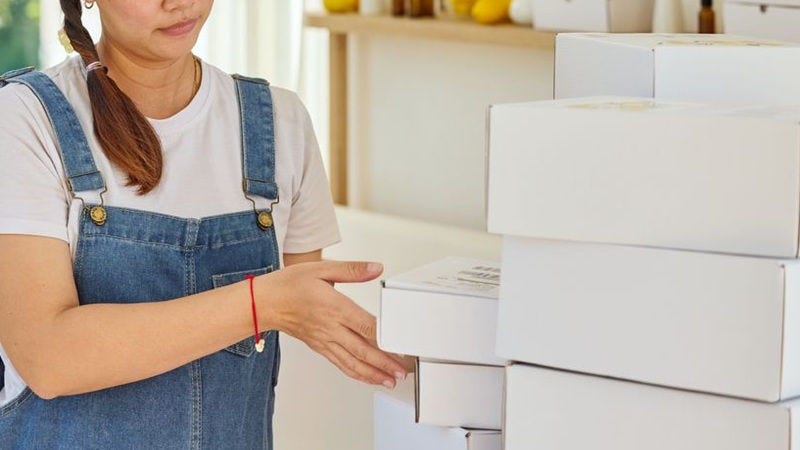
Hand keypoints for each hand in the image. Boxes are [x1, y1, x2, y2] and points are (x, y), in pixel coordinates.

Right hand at [259, 260, 406, 387]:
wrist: (263, 303)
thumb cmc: (289, 285)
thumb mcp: (322, 268)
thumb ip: (352, 270)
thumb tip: (375, 268)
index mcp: (335, 307)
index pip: (365, 327)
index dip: (385, 340)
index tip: (401, 347)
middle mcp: (331, 328)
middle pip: (363, 350)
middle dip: (385, 363)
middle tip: (403, 371)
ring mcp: (325, 340)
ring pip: (353, 362)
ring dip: (373, 373)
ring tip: (390, 379)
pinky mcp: (319, 347)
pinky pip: (341, 364)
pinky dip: (356, 373)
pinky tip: (367, 376)